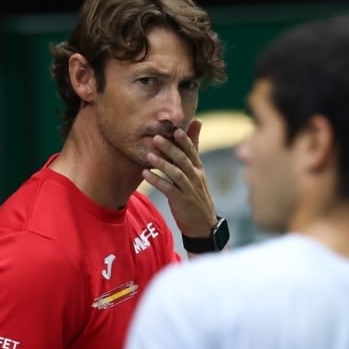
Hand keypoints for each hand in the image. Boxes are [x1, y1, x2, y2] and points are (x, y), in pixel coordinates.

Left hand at [142, 119, 216, 236]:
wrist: (203, 224)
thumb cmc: (196, 195)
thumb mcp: (197, 173)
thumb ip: (193, 151)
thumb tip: (196, 124)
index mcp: (198, 169)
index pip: (192, 151)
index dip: (184, 140)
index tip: (175, 129)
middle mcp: (195, 177)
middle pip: (182, 160)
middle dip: (170, 148)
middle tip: (156, 138)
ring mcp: (189, 189)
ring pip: (176, 173)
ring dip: (162, 164)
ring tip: (149, 155)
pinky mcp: (181, 201)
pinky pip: (168, 189)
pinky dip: (156, 181)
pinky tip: (145, 174)